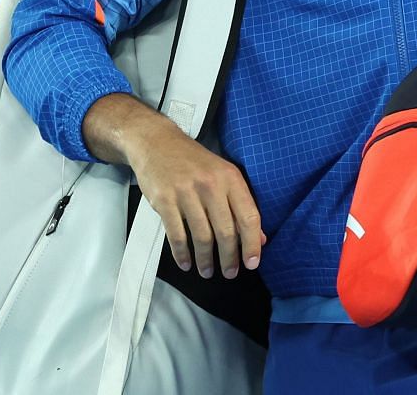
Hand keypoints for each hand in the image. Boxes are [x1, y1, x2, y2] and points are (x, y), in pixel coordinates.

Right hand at [127, 118, 263, 279]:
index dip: (252, 243)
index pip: (249, 216)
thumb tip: (259, 238)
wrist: (156, 142)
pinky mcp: (164, 201)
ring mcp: (186, 193)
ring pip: (202, 236)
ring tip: (208, 271)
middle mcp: (211, 185)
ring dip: (206, 260)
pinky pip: (176, 235)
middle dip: (230, 258)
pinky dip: (182, 254)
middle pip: (226, 231)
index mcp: (230, 178)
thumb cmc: (194, 161)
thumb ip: (241, 204)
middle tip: (230, 273)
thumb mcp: (223, 175)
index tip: (253, 263)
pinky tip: (186, 263)